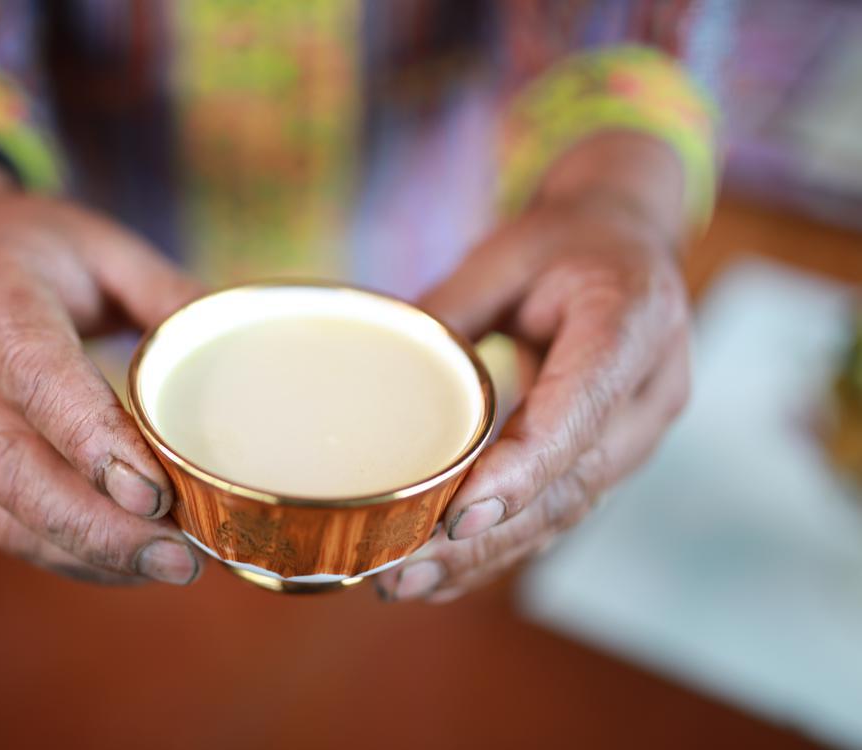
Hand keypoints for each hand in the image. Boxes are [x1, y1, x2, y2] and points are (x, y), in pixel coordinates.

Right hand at [0, 159, 204, 584]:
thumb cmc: (37, 248)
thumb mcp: (104, 245)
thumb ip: (168, 294)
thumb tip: (248, 357)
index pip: (33, 374)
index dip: (90, 438)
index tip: (154, 491)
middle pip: (11, 466)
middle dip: (96, 525)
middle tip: (180, 556)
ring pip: (2, 511)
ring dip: (86, 553)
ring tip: (168, 567)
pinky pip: (1, 523)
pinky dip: (66, 554)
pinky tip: (127, 563)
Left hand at [375, 133, 692, 601]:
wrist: (628, 240)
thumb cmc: (565, 241)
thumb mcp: (504, 253)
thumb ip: (447, 310)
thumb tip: (370, 368)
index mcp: (632, 325)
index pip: (577, 414)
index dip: (519, 472)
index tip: (457, 516)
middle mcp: (650, 393)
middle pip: (568, 484)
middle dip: (485, 539)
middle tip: (404, 571)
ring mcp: (639, 433)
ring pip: (565, 512)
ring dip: (488, 557)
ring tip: (409, 584)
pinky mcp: (613, 456)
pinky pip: (561, 510)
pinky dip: (505, 546)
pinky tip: (448, 574)